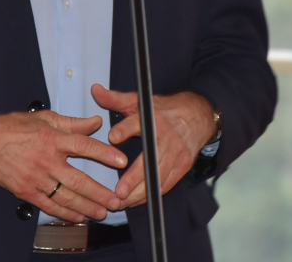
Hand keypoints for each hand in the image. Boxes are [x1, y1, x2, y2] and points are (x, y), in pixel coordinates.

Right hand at [0, 110, 126, 222]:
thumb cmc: (13, 128)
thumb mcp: (44, 117)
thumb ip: (71, 122)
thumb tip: (94, 122)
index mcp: (52, 138)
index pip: (83, 146)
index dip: (104, 153)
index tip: (120, 160)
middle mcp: (46, 160)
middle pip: (79, 179)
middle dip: (100, 192)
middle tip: (116, 199)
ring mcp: (37, 178)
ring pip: (66, 196)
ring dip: (86, 206)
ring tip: (101, 212)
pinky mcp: (27, 191)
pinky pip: (50, 205)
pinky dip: (65, 213)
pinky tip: (78, 217)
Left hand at [91, 85, 216, 208]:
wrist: (196, 115)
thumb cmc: (162, 109)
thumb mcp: (138, 101)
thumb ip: (115, 99)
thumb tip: (95, 90)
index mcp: (151, 118)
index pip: (136, 122)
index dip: (125, 129)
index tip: (113, 137)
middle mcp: (164, 136)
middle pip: (148, 159)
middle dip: (133, 178)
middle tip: (118, 191)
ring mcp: (176, 152)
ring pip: (157, 177)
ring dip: (140, 192)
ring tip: (123, 202)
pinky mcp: (183, 165)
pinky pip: (167, 183)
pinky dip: (152, 194)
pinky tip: (138, 201)